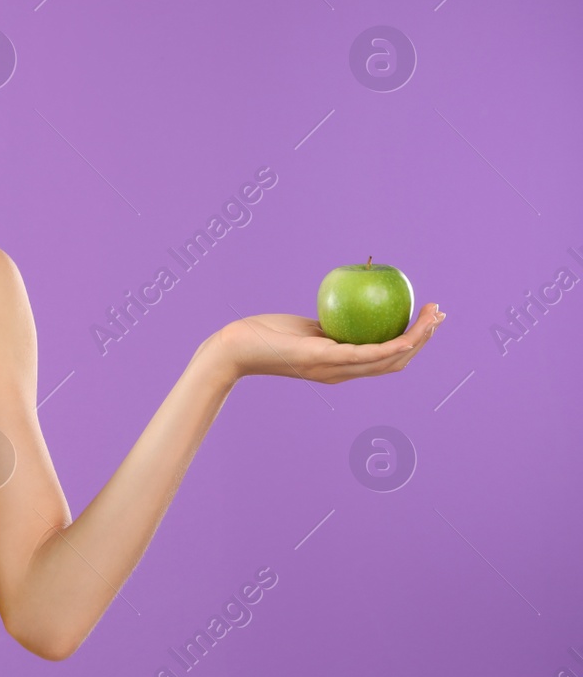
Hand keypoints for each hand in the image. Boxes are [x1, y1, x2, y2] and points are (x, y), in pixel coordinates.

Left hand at [209, 303, 445, 382]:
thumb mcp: (306, 329)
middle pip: (397, 361)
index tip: (428, 320)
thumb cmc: (267, 334)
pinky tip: (410, 335)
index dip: (413, 343)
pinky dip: (392, 347)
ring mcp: (335, 369)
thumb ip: (329, 326)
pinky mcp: (324, 359)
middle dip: (424, 339)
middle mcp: (342, 372)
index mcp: (341, 366)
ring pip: (389, 359)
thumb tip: (352, 304)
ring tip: (433, 316)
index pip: (386, 359)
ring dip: (418, 339)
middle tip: (440, 314)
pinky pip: (366, 355)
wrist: (235, 348)